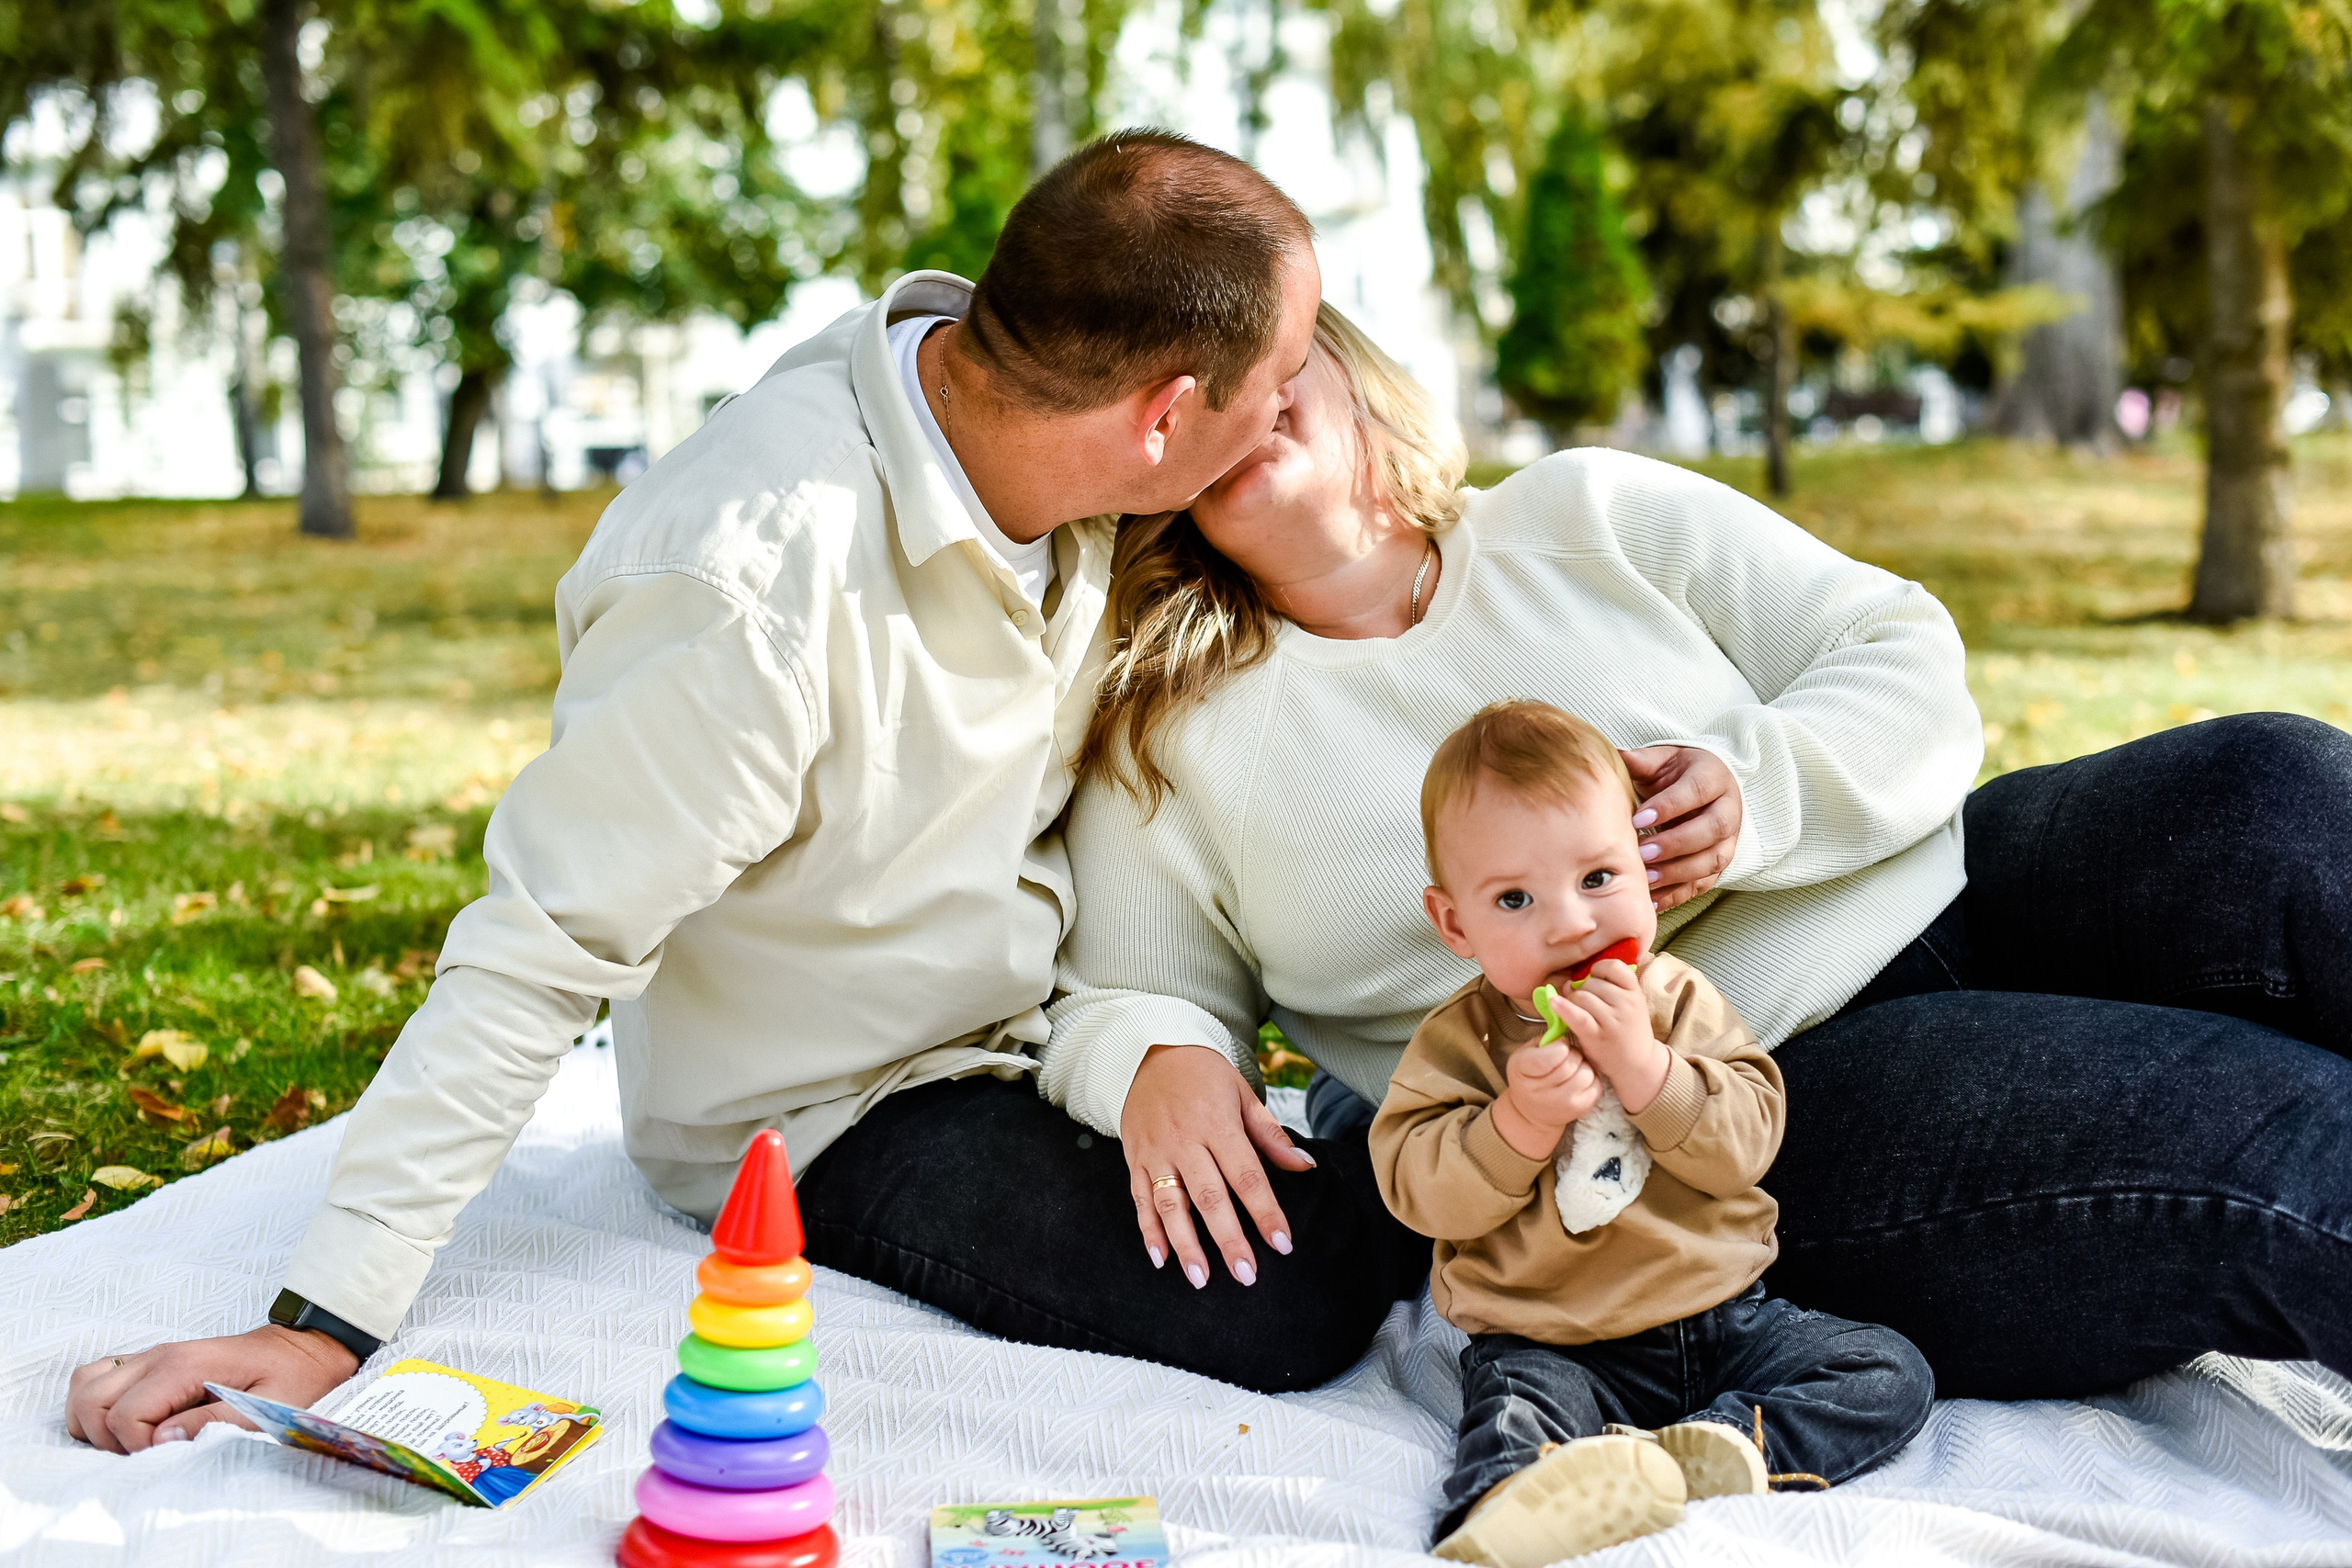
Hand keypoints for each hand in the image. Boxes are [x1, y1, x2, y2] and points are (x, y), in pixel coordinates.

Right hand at [65, 1323, 359, 1452]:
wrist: (305, 1348)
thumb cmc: (292, 1379)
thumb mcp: (267, 1407)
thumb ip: (212, 1423)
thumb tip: (160, 1439)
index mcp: (185, 1365)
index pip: (125, 1415)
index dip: (137, 1446)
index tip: (169, 1452)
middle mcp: (160, 1355)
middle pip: (91, 1400)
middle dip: (107, 1437)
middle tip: (146, 1450)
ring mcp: (151, 1356)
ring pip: (84, 1385)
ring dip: (94, 1420)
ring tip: (132, 1439)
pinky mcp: (151, 1362)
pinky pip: (98, 1377)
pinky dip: (97, 1405)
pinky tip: (128, 1423)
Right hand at [1120, 1043, 1316, 1288]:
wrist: (1149, 1052)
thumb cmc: (1204, 1075)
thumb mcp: (1243, 1095)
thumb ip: (1271, 1137)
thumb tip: (1306, 1166)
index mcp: (1217, 1124)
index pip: (1247, 1175)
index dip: (1265, 1211)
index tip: (1283, 1244)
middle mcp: (1185, 1141)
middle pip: (1209, 1197)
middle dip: (1228, 1239)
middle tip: (1246, 1275)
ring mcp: (1156, 1152)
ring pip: (1171, 1204)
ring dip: (1185, 1244)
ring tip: (1201, 1279)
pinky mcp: (1136, 1159)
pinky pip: (1140, 1199)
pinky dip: (1149, 1231)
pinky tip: (1161, 1259)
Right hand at [1492, 1040, 1601, 1159]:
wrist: (1530, 1110)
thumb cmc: (1530, 1074)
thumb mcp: (1527, 1052)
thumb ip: (1546, 1040)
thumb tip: (1572, 1026)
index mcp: (1522, 1069)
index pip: (1552, 1055)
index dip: (1561, 1045)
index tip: (1560, 1044)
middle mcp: (1539, 1091)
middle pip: (1571, 1063)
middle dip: (1573, 1053)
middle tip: (1568, 1055)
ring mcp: (1560, 1104)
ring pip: (1586, 1074)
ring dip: (1583, 1066)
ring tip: (1575, 1067)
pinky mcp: (1577, 1111)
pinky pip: (1595, 1087)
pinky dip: (1591, 1079)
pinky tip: (1580, 1078)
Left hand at [1548, 959, 1669, 1113]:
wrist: (1637, 1064)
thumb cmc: (1627, 1030)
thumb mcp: (1630, 1004)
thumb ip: (1609, 988)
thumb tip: (1570, 982)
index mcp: (1635, 992)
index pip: (1614, 966)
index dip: (1599, 969)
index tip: (1595, 979)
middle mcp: (1626, 1004)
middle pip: (1591, 983)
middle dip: (1583, 990)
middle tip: (1586, 1005)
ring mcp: (1612, 1020)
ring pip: (1581, 997)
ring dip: (1574, 1003)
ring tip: (1581, 1014)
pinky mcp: (1597, 1036)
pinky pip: (1578, 1016)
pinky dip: (1564, 1008)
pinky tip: (1554, 1003)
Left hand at [1621, 745, 1743, 912]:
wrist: (1704, 789)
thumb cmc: (1676, 773)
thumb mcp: (1662, 760)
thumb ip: (1640, 760)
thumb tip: (1613, 754)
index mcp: (1714, 777)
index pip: (1698, 791)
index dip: (1670, 806)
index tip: (1639, 820)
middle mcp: (1729, 809)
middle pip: (1712, 828)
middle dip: (1676, 843)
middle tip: (1642, 853)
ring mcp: (1729, 840)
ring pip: (1713, 860)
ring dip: (1679, 872)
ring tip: (1646, 878)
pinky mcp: (1719, 865)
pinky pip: (1703, 884)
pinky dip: (1678, 894)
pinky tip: (1652, 900)